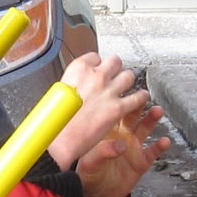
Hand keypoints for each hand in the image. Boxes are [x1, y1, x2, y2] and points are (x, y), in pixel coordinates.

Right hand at [48, 54, 141, 169]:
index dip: (97, 64)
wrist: (59, 139)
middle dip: (116, 67)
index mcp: (78, 70)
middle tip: (115, 73)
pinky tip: (141, 97)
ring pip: (128, 76)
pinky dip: (140, 97)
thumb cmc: (55, 120)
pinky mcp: (118, 108)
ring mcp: (108, 91)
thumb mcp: (58, 92)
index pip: (94, 57)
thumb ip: (73, 85)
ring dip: (128, 79)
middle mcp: (95, 77)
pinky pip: (137, 97)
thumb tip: (78, 86)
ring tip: (128, 83)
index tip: (98, 68)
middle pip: (114, 62)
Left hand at [76, 104, 168, 196]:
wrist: (96, 195)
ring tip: (157, 111)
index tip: (126, 92)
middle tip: (144, 96)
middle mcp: (122, 136)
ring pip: (145, 129)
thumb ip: (102, 152)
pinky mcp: (141, 162)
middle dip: (138, 105)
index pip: (114, 112)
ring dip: (152, 119)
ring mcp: (133, 147)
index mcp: (106, 132)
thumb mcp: (89, 163)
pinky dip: (160, 146)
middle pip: (132, 115)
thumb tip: (120, 145)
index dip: (120, 101)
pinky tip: (165, 141)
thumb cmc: (88, 174)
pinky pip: (153, 152)